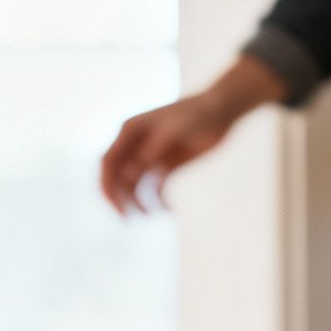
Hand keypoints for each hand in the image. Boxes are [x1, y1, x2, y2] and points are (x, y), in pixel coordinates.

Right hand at [99, 55, 285, 214]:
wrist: (223, 110)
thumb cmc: (198, 114)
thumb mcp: (175, 130)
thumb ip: (151, 151)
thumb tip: (127, 175)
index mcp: (129, 131)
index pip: (108, 163)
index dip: (108, 186)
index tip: (118, 208)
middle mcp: (134, 145)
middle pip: (117, 178)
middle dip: (120, 200)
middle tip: (129, 220)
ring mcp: (148, 156)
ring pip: (134, 187)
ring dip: (141, 203)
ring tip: (155, 215)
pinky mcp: (164, 166)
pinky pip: (154, 189)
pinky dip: (159, 201)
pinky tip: (169, 210)